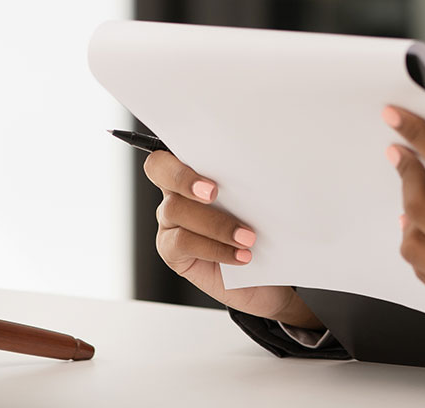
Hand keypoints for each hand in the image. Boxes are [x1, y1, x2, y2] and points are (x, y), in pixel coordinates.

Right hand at [143, 151, 322, 328]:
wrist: (264, 277)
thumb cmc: (261, 231)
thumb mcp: (258, 202)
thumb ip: (247, 181)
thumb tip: (262, 165)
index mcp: (196, 170)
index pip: (175, 147)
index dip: (180, 148)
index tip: (210, 158)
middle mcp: (176, 191)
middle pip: (160, 170)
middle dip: (184, 178)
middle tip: (214, 192)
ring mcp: (170, 221)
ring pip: (176, 209)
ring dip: (215, 224)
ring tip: (248, 237)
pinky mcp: (171, 251)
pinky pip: (182, 243)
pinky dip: (215, 248)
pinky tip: (240, 255)